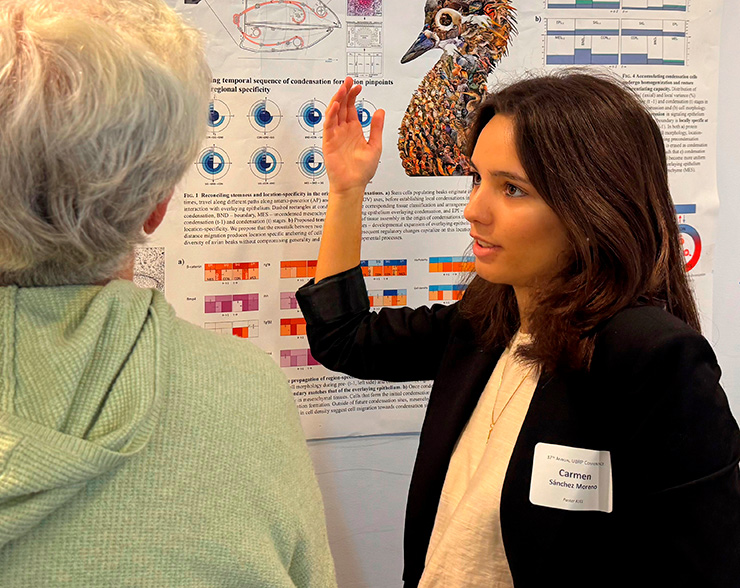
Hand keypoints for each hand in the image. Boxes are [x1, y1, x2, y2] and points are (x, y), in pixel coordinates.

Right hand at [323, 77, 384, 196]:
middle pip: (342, 106)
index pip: (351, 108)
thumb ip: (376, 128)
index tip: (358, 86)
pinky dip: (331, 114)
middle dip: (344, 92)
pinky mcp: (329, 142)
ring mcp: (335, 135)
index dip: (353, 96)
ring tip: (342, 88)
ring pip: (334, 112)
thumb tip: (380, 111)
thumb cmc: (362, 171)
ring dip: (337, 99)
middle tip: (348, 81)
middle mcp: (344, 131)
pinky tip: (336, 105)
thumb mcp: (375, 145)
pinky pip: (328, 125)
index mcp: (354, 130)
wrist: (353, 185)